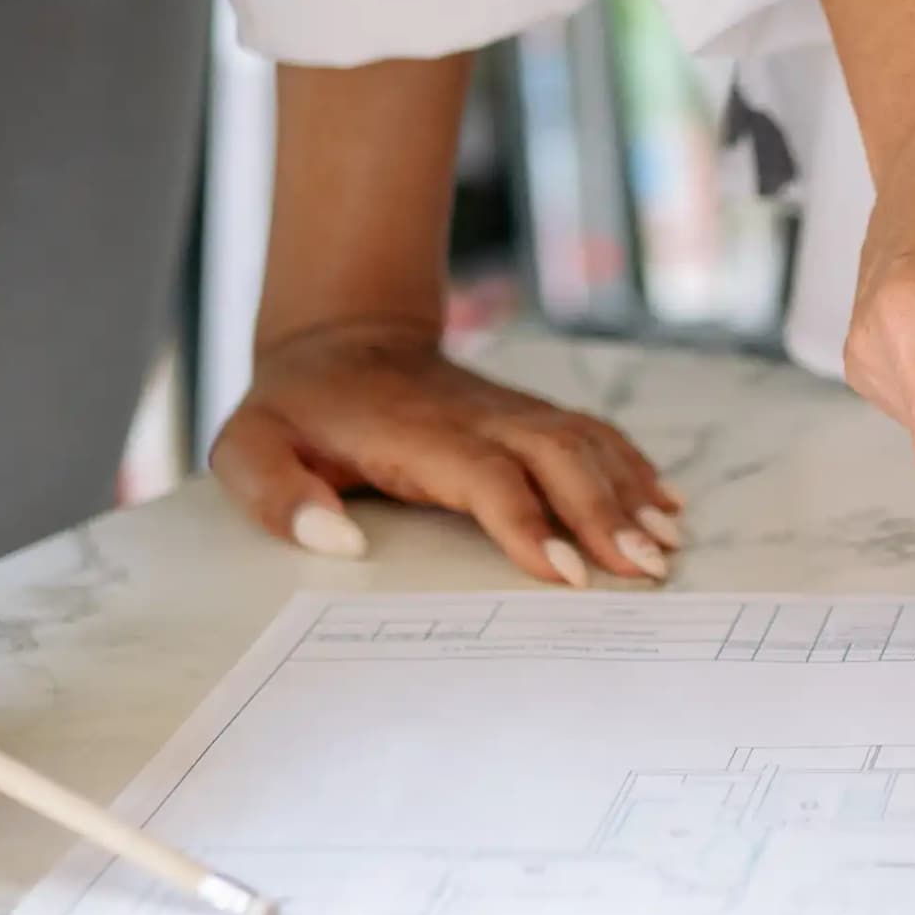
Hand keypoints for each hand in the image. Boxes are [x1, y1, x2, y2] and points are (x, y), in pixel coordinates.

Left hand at [210, 321, 679, 586]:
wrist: (338, 339)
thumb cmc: (296, 410)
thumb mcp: (248, 448)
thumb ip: (278, 495)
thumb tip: (334, 540)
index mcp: (413, 432)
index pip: (485, 476)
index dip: (528, 523)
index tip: (565, 575)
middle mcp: (475, 416)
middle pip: (557, 457)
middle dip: (606, 514)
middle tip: (644, 570)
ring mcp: (508, 411)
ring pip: (584, 443)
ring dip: (630, 494)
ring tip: (665, 548)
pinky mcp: (526, 413)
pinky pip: (592, 434)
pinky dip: (634, 468)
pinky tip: (666, 504)